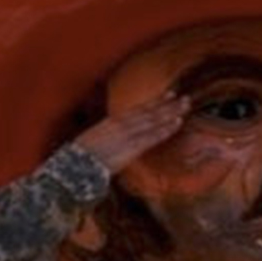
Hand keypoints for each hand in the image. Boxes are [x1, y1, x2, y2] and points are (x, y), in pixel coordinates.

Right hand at [73, 92, 190, 173]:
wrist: (75, 166)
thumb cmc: (81, 157)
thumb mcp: (94, 141)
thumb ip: (109, 138)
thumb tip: (118, 139)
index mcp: (112, 122)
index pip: (138, 109)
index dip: (155, 102)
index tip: (169, 95)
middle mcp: (121, 124)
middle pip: (149, 112)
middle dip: (168, 104)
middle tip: (186, 98)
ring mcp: (127, 134)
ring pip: (154, 120)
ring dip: (171, 112)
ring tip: (186, 105)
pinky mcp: (131, 147)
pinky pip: (152, 136)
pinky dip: (165, 128)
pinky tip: (178, 123)